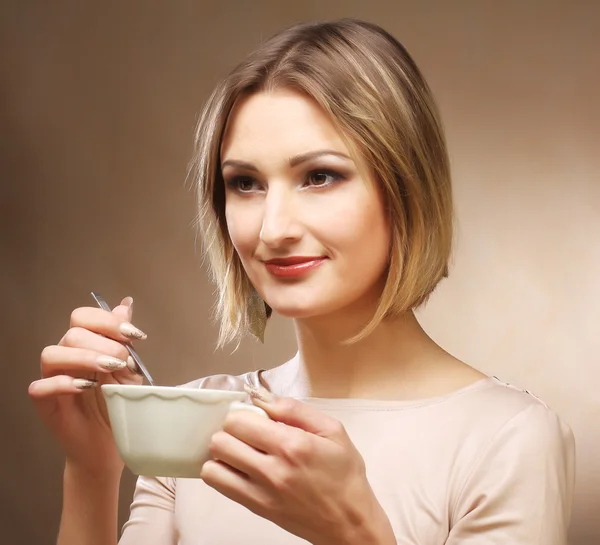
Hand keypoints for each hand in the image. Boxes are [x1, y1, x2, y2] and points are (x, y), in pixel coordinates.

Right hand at [28, 297, 144, 477]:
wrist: (111, 443)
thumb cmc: (118, 404)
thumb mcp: (129, 369)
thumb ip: (124, 339)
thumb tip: (126, 302)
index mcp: (86, 344)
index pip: (84, 317)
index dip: (107, 321)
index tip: (134, 334)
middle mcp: (67, 357)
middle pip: (72, 333)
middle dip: (102, 342)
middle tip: (122, 359)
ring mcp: (53, 378)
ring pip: (52, 353)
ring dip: (84, 358)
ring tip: (108, 370)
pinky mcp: (44, 402)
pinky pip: (41, 386)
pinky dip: (64, 383)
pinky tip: (87, 387)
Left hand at [201, 387, 395, 544]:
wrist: (349, 522)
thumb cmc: (344, 474)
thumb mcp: (332, 431)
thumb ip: (294, 409)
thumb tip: (261, 397)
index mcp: (292, 445)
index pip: (239, 421)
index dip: (243, 413)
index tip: (256, 416)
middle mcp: (272, 469)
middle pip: (220, 440)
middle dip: (231, 430)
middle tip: (248, 432)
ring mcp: (260, 492)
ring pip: (212, 465)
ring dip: (223, 453)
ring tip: (242, 450)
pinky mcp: (255, 508)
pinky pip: (218, 485)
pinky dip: (221, 471)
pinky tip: (240, 467)